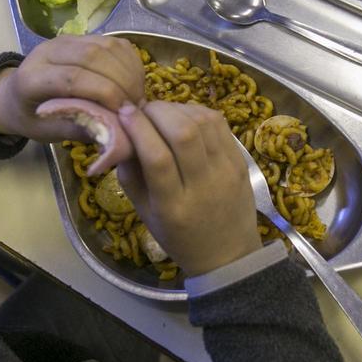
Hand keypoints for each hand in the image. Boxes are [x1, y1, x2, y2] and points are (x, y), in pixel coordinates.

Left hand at [0, 35, 144, 141]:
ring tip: (136, 96)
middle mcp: (48, 51)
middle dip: (121, 82)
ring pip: (106, 46)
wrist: (14, 95)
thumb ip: (78, 128)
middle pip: (93, 56)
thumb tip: (116, 131)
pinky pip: (114, 43)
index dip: (104, 93)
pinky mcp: (82, 37)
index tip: (123, 114)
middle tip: (135, 107)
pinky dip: (129, 62)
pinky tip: (134, 82)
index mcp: (32, 77)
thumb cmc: (31, 118)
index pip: (73, 77)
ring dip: (128, 71)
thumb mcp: (48, 133)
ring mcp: (67, 40)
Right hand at [116, 101, 261, 275]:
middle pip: (183, 134)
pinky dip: (197, 112)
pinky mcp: (240, 160)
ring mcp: (226, 171)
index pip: (157, 158)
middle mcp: (204, 187)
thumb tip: (121, 133)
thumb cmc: (179, 236)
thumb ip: (130, 175)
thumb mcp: (145, 214)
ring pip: (203, 123)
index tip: (124, 112)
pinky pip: (219, 123)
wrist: (228, 253)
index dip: (138, 128)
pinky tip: (183, 116)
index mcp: (174, 208)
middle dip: (157, 112)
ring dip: (177, 108)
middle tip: (143, 110)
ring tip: (162, 113)